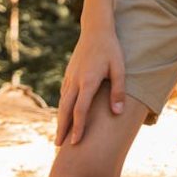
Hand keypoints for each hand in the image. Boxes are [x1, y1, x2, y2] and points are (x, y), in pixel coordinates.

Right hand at [55, 28, 124, 146]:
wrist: (96, 29)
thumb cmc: (111, 49)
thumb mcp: (119, 68)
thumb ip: (118, 90)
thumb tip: (117, 113)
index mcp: (88, 81)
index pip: (80, 110)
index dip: (78, 127)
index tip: (75, 142)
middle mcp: (75, 81)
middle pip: (65, 109)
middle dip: (62, 129)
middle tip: (58, 146)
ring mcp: (70, 77)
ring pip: (62, 102)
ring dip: (60, 119)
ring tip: (60, 134)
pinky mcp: (69, 73)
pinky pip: (64, 93)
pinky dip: (62, 106)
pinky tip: (64, 113)